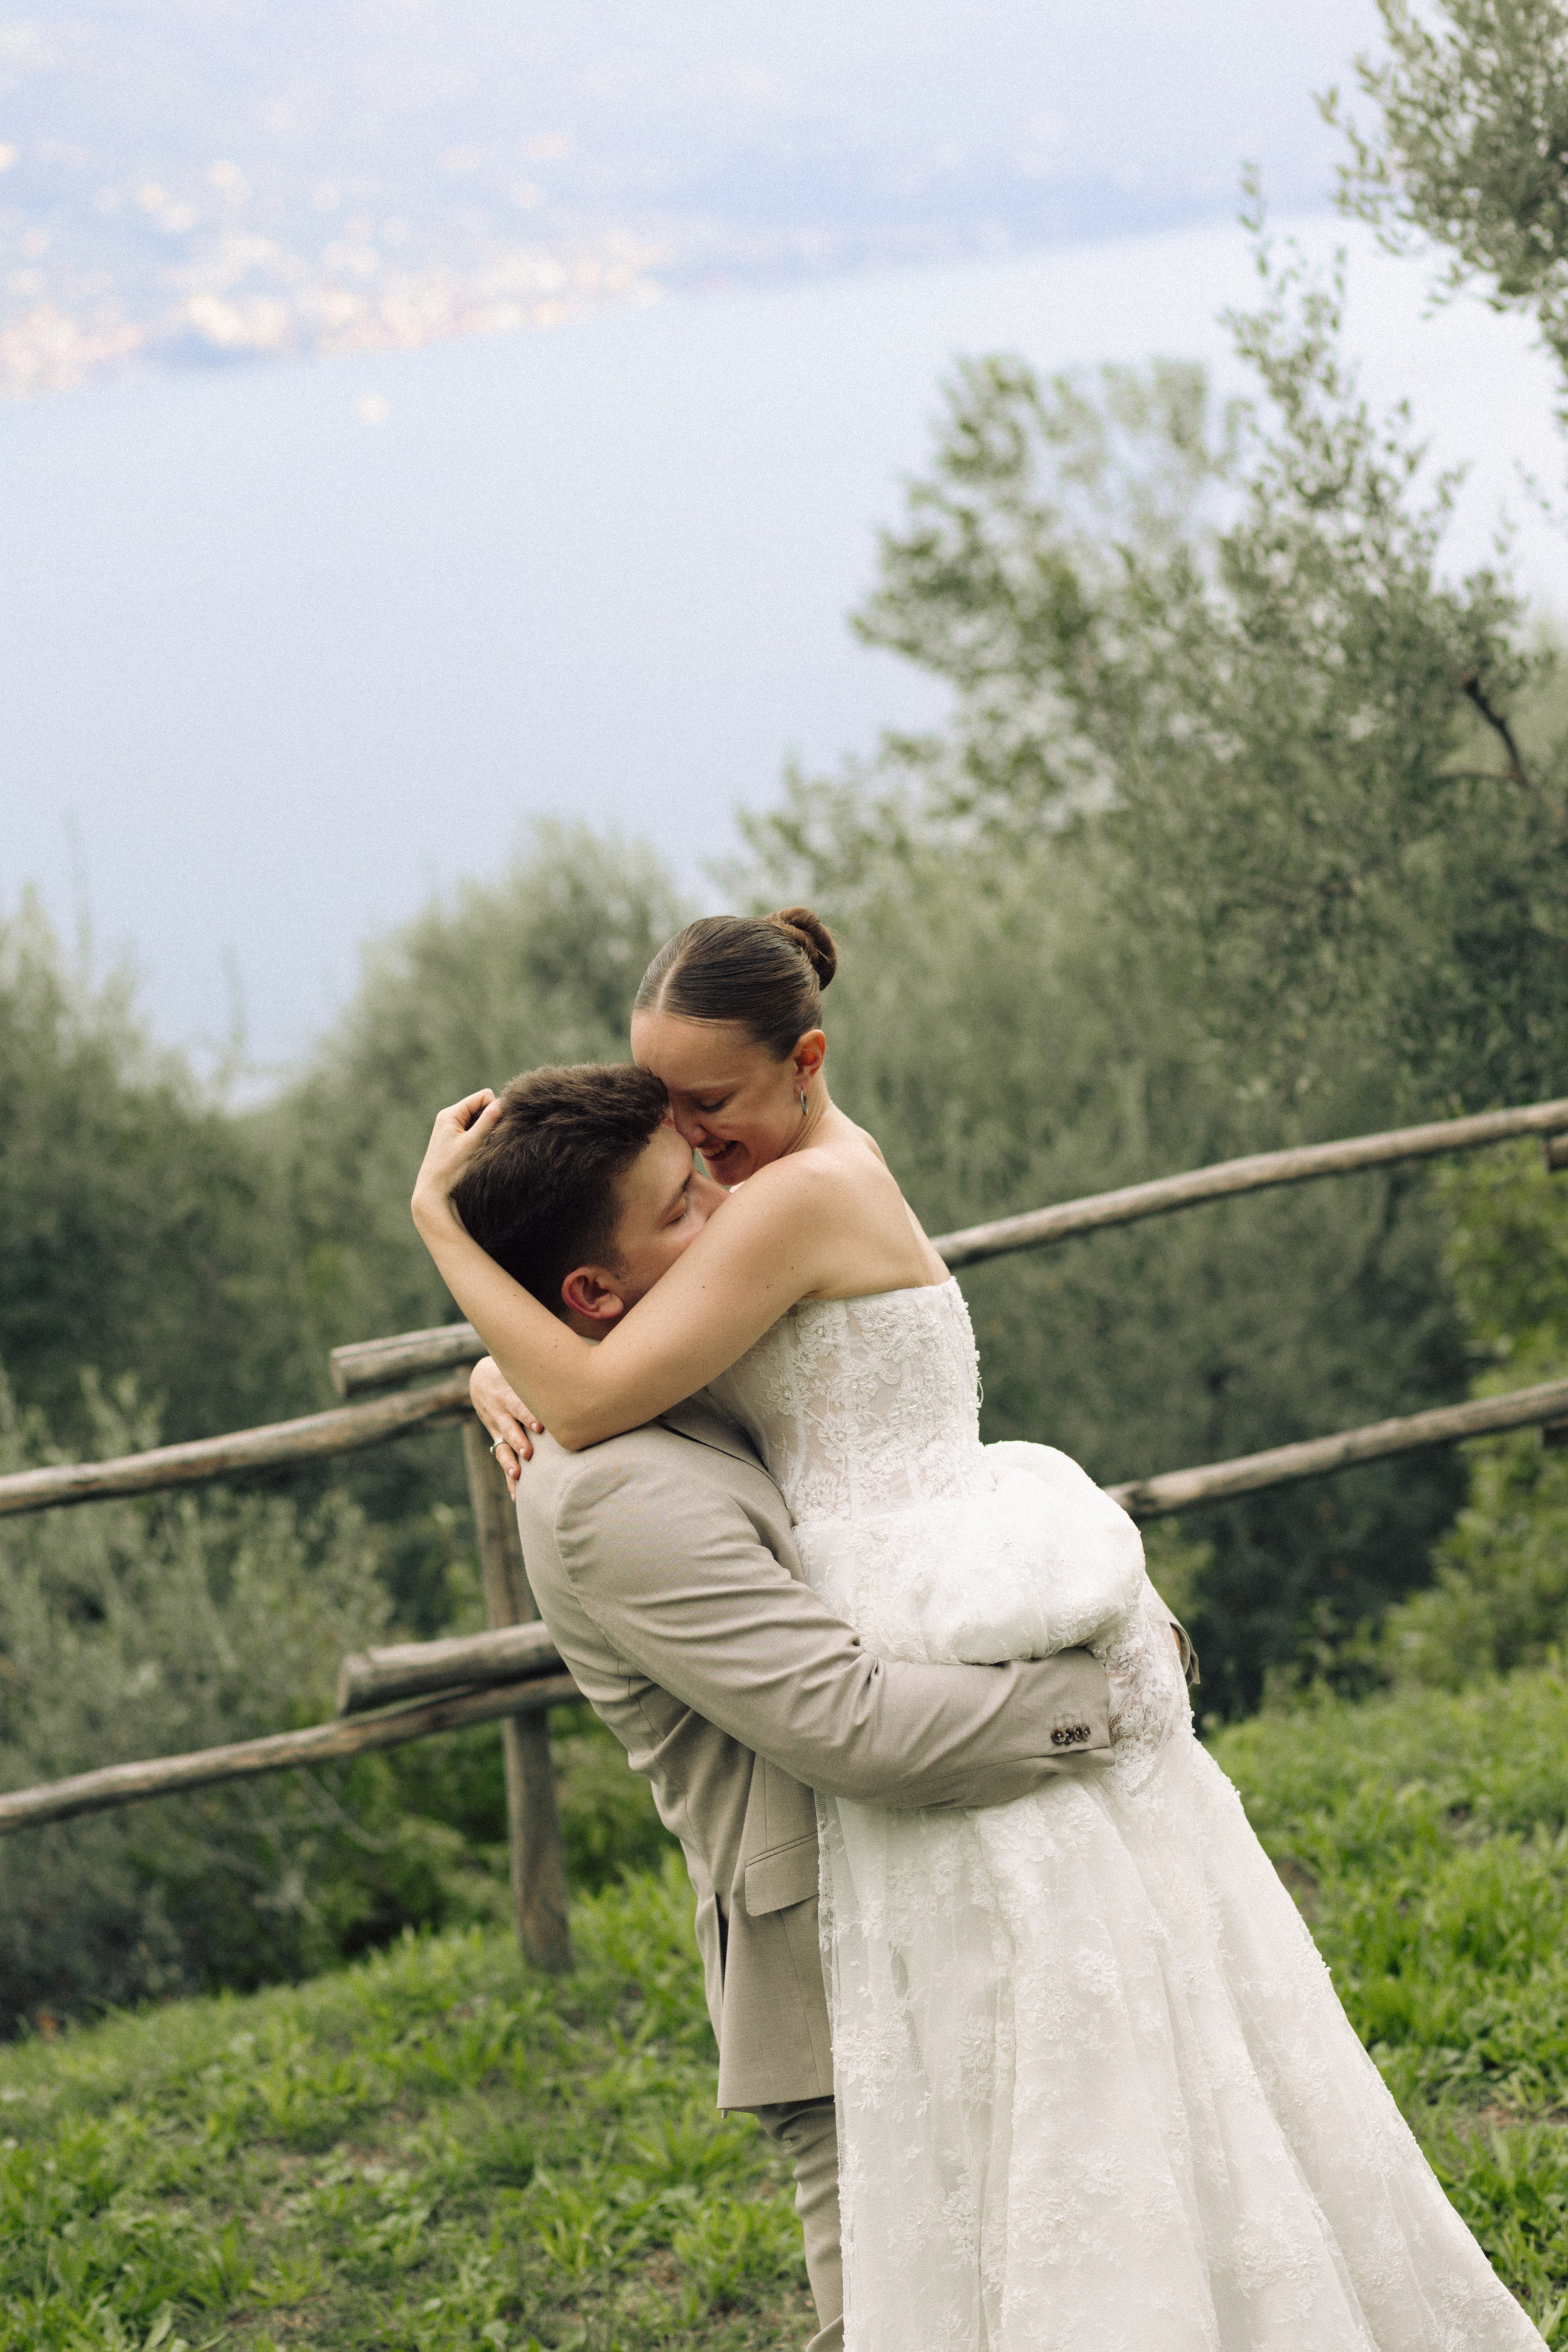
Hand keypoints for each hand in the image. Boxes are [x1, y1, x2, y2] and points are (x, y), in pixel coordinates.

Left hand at [411, 1089, 503, 1231]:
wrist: (433, 1195)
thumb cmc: (451, 1170)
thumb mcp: (473, 1143)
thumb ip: (488, 1121)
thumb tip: (504, 1102)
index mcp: (450, 1114)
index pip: (484, 1096)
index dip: (495, 1109)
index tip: (497, 1129)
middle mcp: (449, 1119)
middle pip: (481, 1108)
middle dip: (490, 1121)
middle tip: (490, 1141)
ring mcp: (451, 1131)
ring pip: (479, 1121)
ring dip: (486, 1132)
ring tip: (483, 1150)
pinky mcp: (454, 1143)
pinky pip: (474, 1133)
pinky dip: (480, 1141)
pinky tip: (479, 1155)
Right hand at [470, 1355, 544, 1498]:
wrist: (480, 1379)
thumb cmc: (513, 1373)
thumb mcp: (520, 1369)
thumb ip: (544, 1372)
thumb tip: (575, 1370)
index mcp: (509, 1393)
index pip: (518, 1404)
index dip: (528, 1415)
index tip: (539, 1427)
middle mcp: (501, 1412)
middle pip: (510, 1428)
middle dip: (518, 1441)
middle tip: (529, 1453)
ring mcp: (497, 1428)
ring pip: (503, 1446)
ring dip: (510, 1462)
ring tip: (518, 1475)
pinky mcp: (496, 1439)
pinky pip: (502, 1459)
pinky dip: (508, 1477)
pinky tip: (517, 1493)